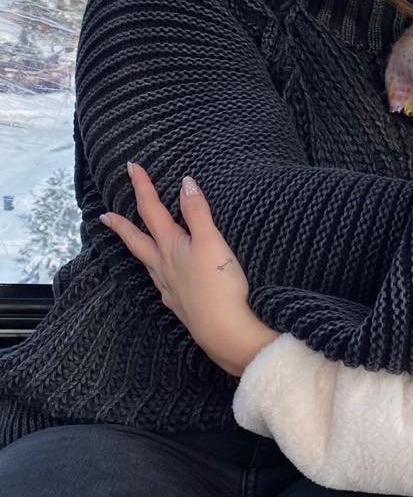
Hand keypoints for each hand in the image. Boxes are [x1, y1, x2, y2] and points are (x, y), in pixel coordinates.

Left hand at [101, 162, 277, 375]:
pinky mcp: (180, 303)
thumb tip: (185, 183)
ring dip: (137, 248)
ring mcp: (169, 287)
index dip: (142, 187)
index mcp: (171, 247)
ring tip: (134, 242)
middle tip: (105, 217)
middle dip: (122, 226)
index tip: (131, 167)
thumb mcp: (212, 241)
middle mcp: (164, 266)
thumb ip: (197, 212)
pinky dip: (157, 270)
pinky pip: (161, 280)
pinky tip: (165, 275)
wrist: (224, 330)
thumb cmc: (220, 284)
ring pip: (147, 262)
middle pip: (138, 241)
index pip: (152, 211)